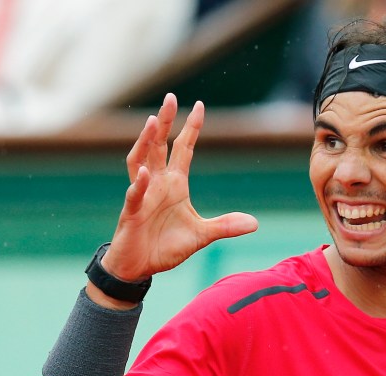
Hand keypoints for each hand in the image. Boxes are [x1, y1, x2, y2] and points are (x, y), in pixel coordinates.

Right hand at [102, 93, 258, 282]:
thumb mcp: (202, 236)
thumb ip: (226, 226)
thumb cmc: (166, 246)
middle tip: (172, 98)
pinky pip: (134, 195)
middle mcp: (157, 183)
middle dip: (166, 122)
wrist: (140, 267)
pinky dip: (138, 185)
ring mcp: (141, 195)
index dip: (190, 128)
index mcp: (175, 184)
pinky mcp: (131, 213)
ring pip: (140, 161)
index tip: (199, 105)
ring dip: (146, 142)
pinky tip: (143, 173)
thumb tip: (255, 223)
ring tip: (154, 122)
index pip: (183, 149)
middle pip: (159, 146)